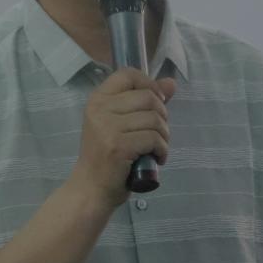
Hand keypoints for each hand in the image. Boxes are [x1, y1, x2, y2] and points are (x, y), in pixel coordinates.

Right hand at [68, 68, 175, 208]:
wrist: (91, 188)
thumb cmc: (106, 156)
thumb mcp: (121, 123)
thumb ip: (145, 101)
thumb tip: (171, 83)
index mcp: (98, 99)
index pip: (128, 74)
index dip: (149, 84)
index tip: (155, 102)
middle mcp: (100, 108)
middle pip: (148, 97)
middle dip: (162, 116)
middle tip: (156, 134)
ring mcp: (108, 127)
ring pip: (155, 119)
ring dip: (164, 137)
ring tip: (155, 148)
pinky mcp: (119, 146)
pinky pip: (154, 138)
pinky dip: (162, 150)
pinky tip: (156, 158)